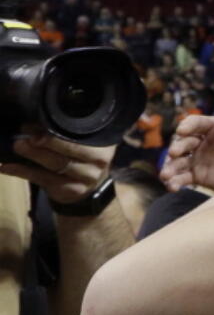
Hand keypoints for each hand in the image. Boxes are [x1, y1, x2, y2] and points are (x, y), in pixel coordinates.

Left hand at [0, 132, 115, 204]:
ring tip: (16, 146)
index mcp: (103, 145)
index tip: (34, 127)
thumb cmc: (80, 156)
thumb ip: (65, 133)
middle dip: (44, 144)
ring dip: (33, 155)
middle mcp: (99, 162)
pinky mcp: (70, 191)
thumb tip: (34, 123)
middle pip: (68, 151)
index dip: (56, 134)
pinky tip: (7, 167)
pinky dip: (23, 171)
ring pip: (56, 165)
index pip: (80, 138)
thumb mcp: (80, 142)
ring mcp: (86, 179)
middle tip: (24, 137)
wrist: (88, 186)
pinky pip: (43, 179)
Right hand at [161, 96, 213, 191]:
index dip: (187, 126)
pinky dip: (174, 182)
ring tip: (165, 175)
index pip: (196, 123)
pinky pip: (183, 178)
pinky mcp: (199, 176)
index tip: (182, 131)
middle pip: (184, 142)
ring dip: (169, 167)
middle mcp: (203, 142)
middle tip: (174, 153)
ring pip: (179, 161)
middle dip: (177, 147)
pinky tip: (171, 186)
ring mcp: (200, 159)